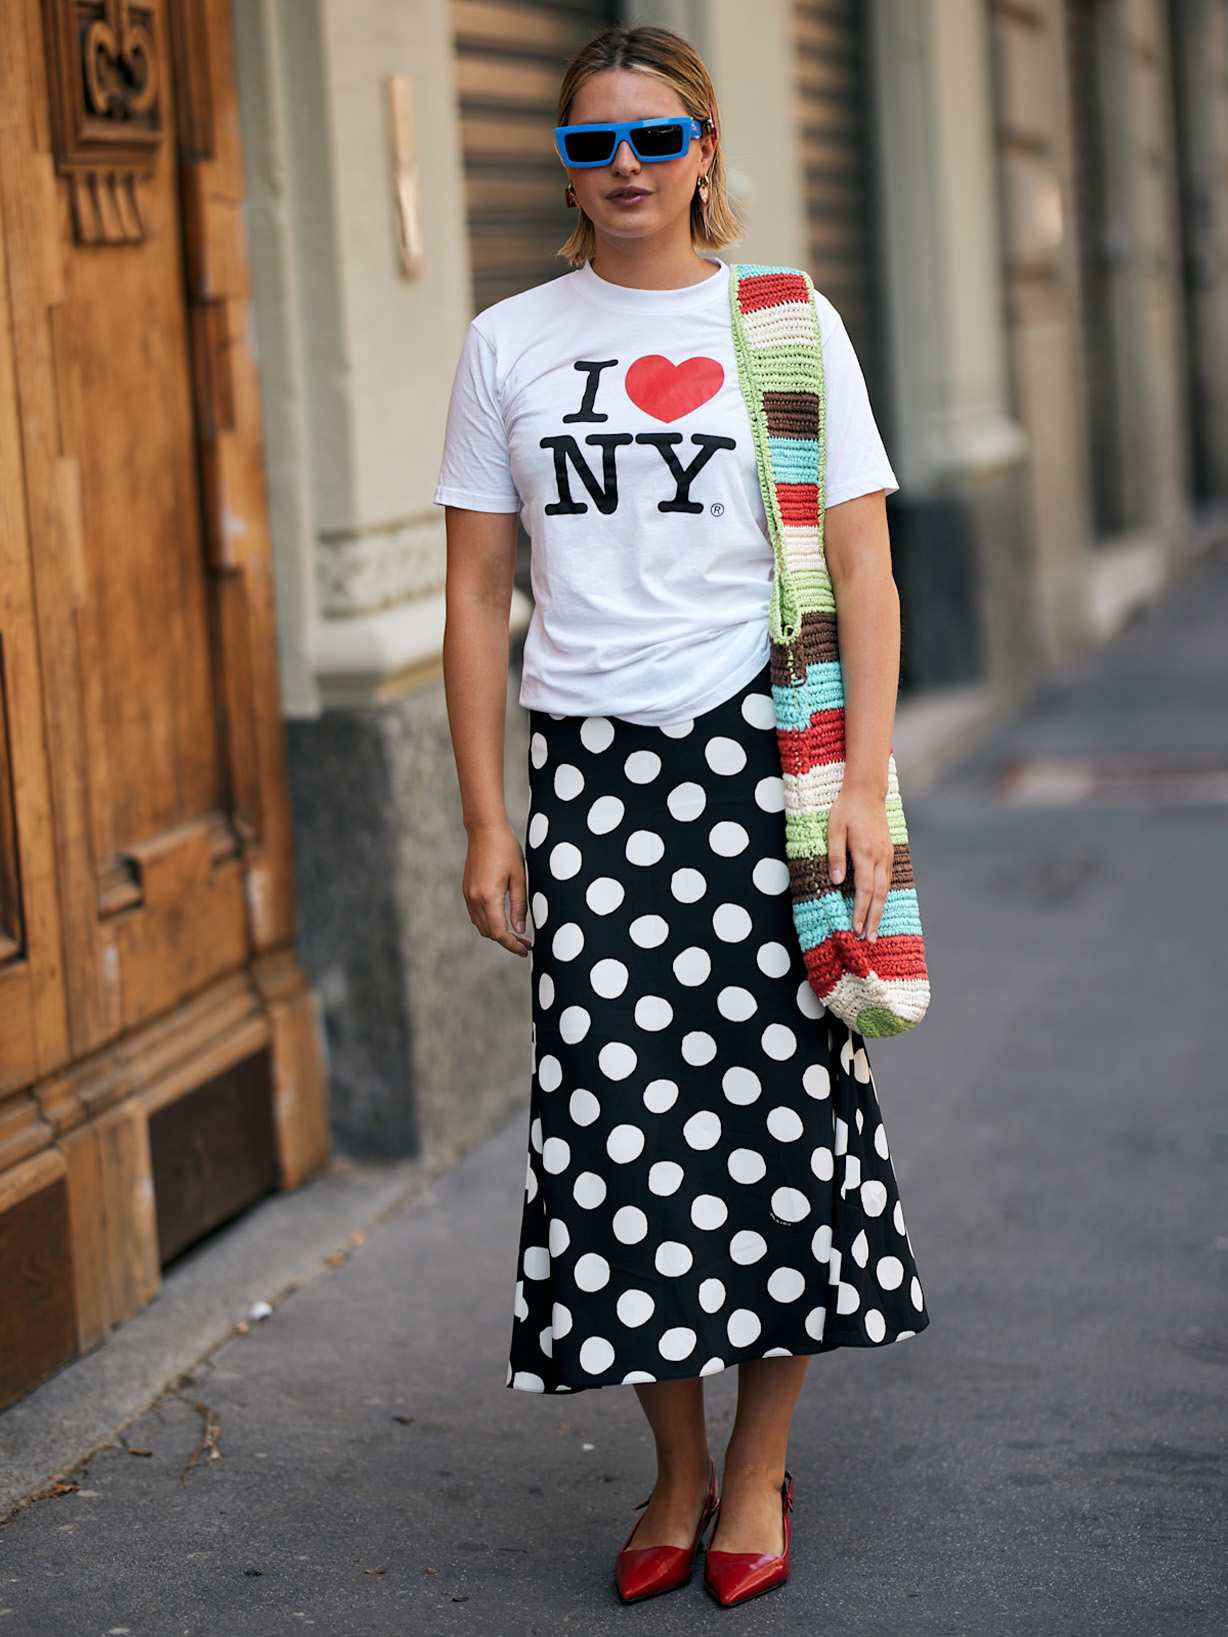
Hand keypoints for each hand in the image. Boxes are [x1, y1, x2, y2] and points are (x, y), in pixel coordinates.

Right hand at [463, 821, 531, 955]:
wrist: (484, 830)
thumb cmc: (506, 849)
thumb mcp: (519, 878)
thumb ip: (519, 906)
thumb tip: (519, 930)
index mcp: (488, 897)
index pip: (499, 932)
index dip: (513, 945)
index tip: (526, 950)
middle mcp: (475, 899)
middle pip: (489, 933)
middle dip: (507, 941)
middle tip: (526, 943)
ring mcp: (468, 895)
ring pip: (481, 926)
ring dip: (497, 933)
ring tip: (516, 934)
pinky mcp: (467, 890)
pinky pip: (476, 915)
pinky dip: (488, 923)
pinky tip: (502, 919)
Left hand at [826, 782, 892, 940]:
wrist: (867, 790)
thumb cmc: (846, 809)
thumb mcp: (834, 830)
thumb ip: (835, 856)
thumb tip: (837, 882)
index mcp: (865, 853)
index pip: (863, 890)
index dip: (860, 911)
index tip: (855, 929)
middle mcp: (879, 857)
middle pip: (878, 895)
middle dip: (873, 919)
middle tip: (869, 939)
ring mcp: (886, 855)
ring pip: (885, 889)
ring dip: (879, 911)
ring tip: (874, 930)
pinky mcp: (888, 852)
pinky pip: (888, 880)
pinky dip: (884, 897)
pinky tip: (879, 907)